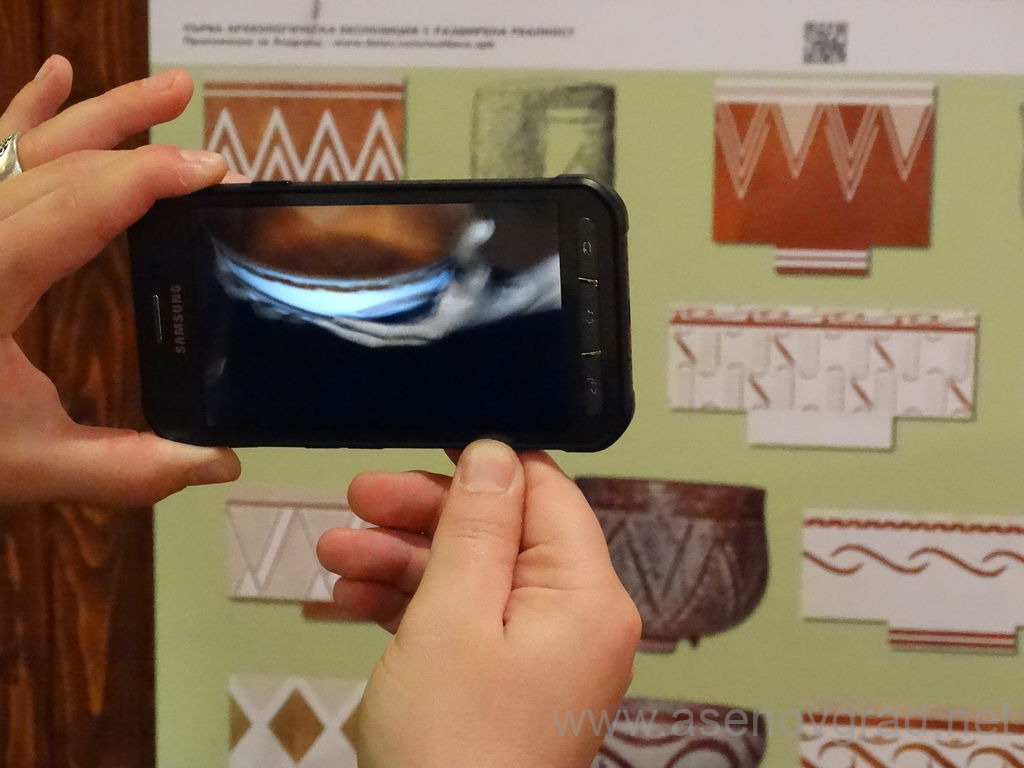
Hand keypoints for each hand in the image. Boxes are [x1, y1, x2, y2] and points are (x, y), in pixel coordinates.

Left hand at [0, 56, 242, 505]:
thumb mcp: (31, 465)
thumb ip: (128, 467)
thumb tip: (225, 462)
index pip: (71, 211)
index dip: (144, 181)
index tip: (212, 172)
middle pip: (59, 169)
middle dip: (141, 149)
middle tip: (214, 156)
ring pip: (26, 148)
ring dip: (101, 116)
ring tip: (170, 90)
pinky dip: (25, 112)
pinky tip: (58, 75)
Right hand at [317, 440, 640, 766]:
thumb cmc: (451, 737)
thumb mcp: (454, 614)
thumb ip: (477, 524)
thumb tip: (495, 448)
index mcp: (586, 594)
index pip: (547, 493)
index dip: (486, 462)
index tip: (423, 441)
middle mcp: (575, 619)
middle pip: (502, 534)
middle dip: (424, 515)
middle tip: (353, 498)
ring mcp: (539, 656)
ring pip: (472, 579)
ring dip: (402, 562)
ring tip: (330, 553)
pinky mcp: (504, 685)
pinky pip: (462, 625)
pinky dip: (409, 609)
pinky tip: (347, 602)